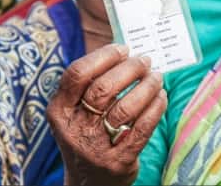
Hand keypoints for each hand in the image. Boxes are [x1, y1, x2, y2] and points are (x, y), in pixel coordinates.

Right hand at [48, 44, 166, 185]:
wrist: (88, 182)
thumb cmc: (86, 135)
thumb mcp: (75, 112)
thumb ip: (90, 85)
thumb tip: (124, 53)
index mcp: (59, 111)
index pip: (77, 74)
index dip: (103, 56)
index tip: (123, 49)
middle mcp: (74, 129)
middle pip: (103, 89)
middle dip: (129, 69)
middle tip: (145, 61)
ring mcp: (95, 147)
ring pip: (125, 108)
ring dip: (146, 87)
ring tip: (156, 77)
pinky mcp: (117, 162)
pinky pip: (142, 128)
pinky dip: (155, 108)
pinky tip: (161, 97)